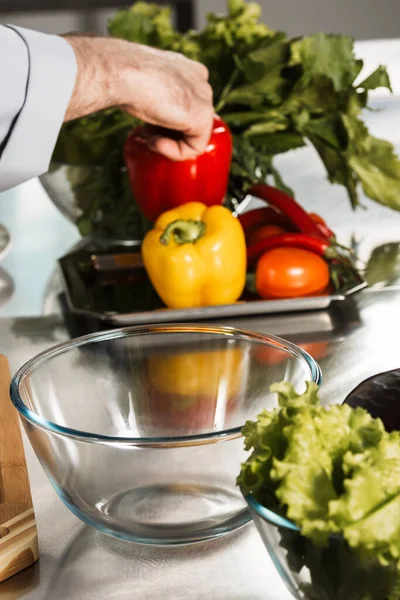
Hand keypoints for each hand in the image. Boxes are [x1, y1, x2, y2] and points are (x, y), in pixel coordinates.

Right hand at [64, 36, 213, 159]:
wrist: (121, 72)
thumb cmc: (124, 77)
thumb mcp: (144, 88)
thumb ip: (159, 99)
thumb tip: (158, 119)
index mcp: (188, 70)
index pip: (184, 107)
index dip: (163, 123)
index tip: (145, 126)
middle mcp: (200, 81)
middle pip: (189, 122)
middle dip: (166, 133)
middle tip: (145, 133)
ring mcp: (204, 97)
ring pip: (193, 136)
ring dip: (169, 144)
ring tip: (148, 139)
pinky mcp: (203, 116)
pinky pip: (195, 148)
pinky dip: (175, 152)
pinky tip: (156, 143)